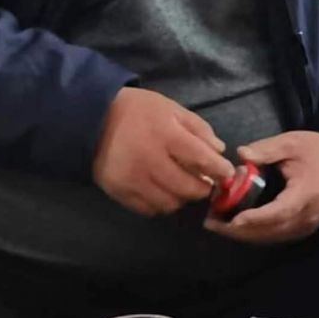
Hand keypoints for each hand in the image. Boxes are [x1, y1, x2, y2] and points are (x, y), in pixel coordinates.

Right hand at [91, 88, 233, 215]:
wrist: (92, 119)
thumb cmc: (137, 111)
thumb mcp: (171, 108)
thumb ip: (198, 128)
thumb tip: (219, 151)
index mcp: (165, 135)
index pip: (202, 160)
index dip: (219, 170)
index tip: (227, 173)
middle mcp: (149, 161)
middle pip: (188, 188)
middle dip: (203, 188)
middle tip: (205, 182)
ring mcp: (133, 180)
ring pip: (170, 204)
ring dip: (182, 198)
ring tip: (182, 186)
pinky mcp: (119, 192)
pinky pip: (149, 209)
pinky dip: (161, 204)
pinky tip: (162, 191)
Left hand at [205, 130, 318, 244]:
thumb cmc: (318, 152)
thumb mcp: (292, 143)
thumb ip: (267, 149)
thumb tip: (240, 154)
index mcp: (307, 193)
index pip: (279, 212)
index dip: (255, 219)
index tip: (232, 220)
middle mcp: (307, 216)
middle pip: (270, 231)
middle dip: (239, 230)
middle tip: (211, 221)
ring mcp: (306, 227)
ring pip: (270, 238)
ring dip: (243, 234)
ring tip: (217, 224)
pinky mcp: (302, 230)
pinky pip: (275, 236)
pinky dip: (254, 233)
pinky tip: (236, 225)